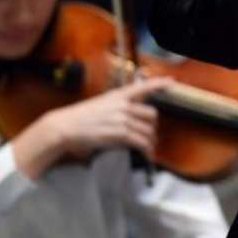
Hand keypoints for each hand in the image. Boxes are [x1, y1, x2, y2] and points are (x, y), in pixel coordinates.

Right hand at [12, 76, 171, 178]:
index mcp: (118, 95)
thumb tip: (130, 115)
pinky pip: (141, 141)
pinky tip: (146, 154)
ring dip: (150, 141)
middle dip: (152, 126)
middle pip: (152, 114)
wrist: (65, 126)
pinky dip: (146, 150)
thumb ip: (117, 107)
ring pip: (148, 130)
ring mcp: (122, 119)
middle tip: (148, 135)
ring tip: (148, 148)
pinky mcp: (120, 133)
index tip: (172, 83)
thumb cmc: (80, 118)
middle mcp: (123, 105)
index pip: (143, 86)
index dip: (160, 83)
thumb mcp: (100, 105)